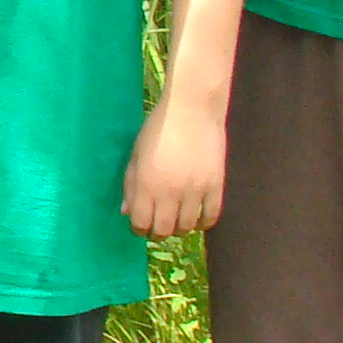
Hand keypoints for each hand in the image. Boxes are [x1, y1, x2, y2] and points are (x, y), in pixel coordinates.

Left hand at [122, 96, 225, 238]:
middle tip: (157, 227)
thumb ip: (130, 185)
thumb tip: (126, 212)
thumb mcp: (136, 154)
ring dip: (179, 228)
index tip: (139, 225)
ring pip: (187, 227)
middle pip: (163, 230)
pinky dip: (203, 223)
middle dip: (157, 233)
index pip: (140, 223)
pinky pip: (211, 217)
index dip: (138, 229)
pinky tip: (196, 218)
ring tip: (176, 221)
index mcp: (146, 184)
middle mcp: (170, 192)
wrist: (192, 110)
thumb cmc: (158, 128)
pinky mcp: (215, 186)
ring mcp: (195, 191)